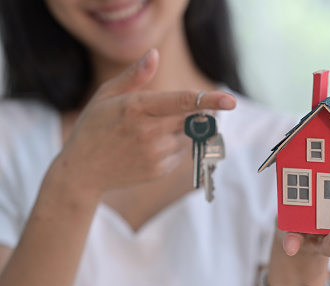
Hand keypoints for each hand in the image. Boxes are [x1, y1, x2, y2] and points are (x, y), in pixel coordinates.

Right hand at [53, 49, 235, 193]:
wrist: (83, 170)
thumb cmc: (95, 126)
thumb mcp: (107, 95)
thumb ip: (134, 75)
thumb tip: (154, 54)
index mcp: (137, 107)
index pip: (182, 102)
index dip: (209, 100)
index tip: (229, 101)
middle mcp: (149, 131)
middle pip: (191, 119)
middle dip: (194, 114)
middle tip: (177, 113)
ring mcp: (155, 153)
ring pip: (186, 137)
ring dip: (178, 132)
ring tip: (148, 134)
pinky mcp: (159, 170)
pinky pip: (180, 154)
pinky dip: (172, 148)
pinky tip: (148, 148)